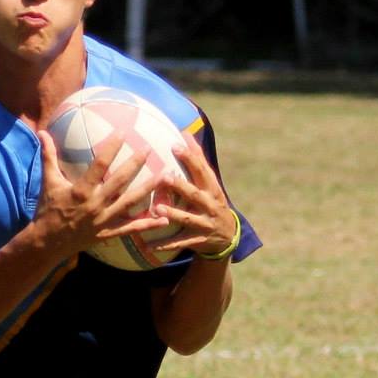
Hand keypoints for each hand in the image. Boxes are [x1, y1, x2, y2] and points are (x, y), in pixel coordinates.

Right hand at [31, 129, 168, 256]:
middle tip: (148, 149)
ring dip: (149, 189)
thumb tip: (42, 132)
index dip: (111, 148)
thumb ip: (48, 156)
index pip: (99, 164)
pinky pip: (131, 228)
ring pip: (130, 202)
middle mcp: (95, 204)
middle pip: (120, 181)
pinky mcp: (108, 232)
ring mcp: (103, 219)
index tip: (122, 132)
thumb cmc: (47, 209)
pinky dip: (148, 225)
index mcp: (80, 190)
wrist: (46, 242)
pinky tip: (165, 219)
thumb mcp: (48, 181)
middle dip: (135, 164)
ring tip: (165, 176)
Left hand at [149, 137, 239, 259]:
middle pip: (195, 194)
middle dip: (180, 186)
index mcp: (212, 189)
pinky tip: (148, 245)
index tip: (176, 146)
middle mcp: (210, 205)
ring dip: (172, 214)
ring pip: (187, 219)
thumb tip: (185, 133)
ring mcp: (205, 224)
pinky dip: (165, 244)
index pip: (202, 171)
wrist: (228, 237)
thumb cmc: (212, 202)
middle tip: (163, 177)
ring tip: (156, 208)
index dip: (191, 158)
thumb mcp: (210, 183)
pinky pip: (180, 242)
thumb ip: (198, 160)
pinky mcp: (198, 241)